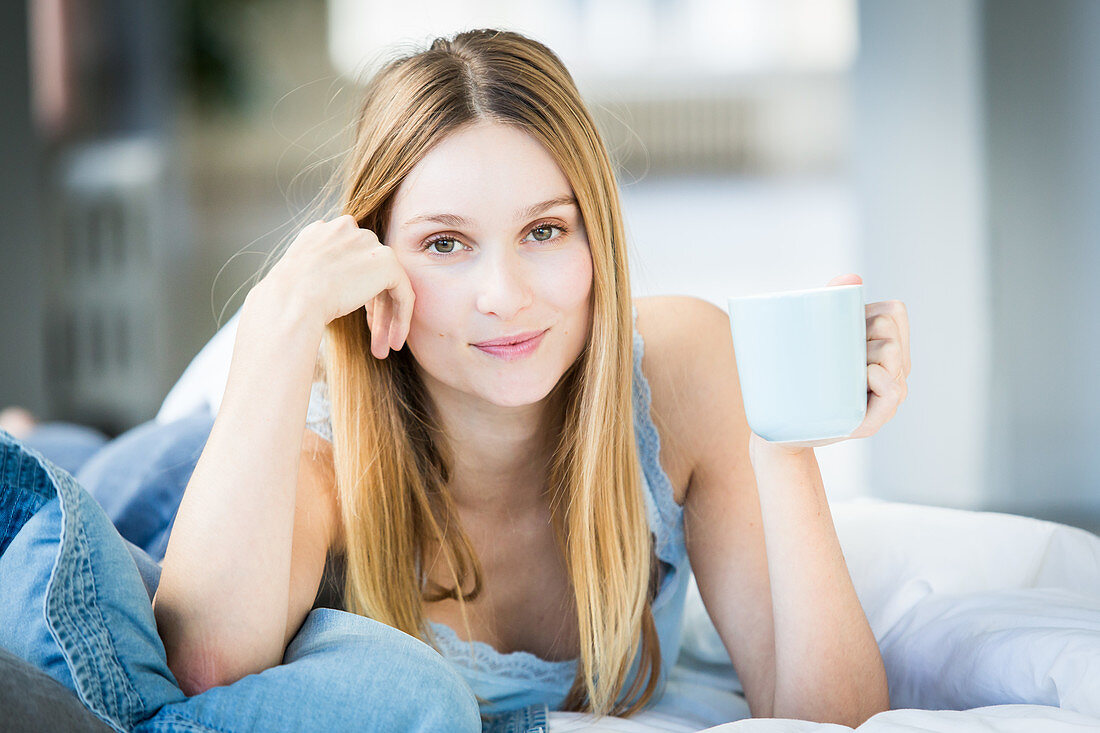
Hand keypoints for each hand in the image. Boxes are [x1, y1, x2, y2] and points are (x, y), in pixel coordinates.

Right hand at [259, 214, 414, 359]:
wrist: (292, 299)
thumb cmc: (286, 300)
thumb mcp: (299, 279)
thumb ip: (319, 274)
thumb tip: (334, 291)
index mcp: (323, 231)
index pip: (350, 262)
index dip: (354, 293)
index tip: (355, 321)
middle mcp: (347, 229)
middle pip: (370, 273)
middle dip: (373, 310)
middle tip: (374, 340)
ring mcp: (368, 243)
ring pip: (387, 285)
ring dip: (386, 319)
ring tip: (384, 349)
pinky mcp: (386, 262)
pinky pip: (402, 292)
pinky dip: (402, 318)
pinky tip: (395, 341)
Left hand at [751, 273, 909, 452]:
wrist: (779, 427)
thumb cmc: (797, 378)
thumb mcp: (812, 338)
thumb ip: (830, 304)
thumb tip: (851, 277)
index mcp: (881, 346)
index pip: (894, 311)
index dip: (869, 311)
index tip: (843, 327)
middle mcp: (892, 370)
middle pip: (888, 328)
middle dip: (864, 331)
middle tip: (837, 353)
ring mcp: (885, 395)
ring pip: (892, 354)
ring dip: (867, 352)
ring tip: (843, 370)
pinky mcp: (874, 420)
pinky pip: (894, 390)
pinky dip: (881, 378)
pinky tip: (867, 375)